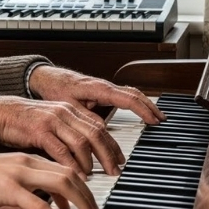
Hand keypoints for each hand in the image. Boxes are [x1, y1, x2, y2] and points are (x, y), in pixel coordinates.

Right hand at [0, 94, 124, 176]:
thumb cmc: (21, 123)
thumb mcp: (48, 126)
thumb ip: (65, 137)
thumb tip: (83, 157)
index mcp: (67, 110)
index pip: (97, 126)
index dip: (111, 144)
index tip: (119, 160)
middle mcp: (62, 113)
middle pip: (94, 134)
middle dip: (107, 156)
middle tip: (114, 173)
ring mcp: (50, 122)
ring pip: (81, 143)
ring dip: (90, 164)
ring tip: (94, 181)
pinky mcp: (37, 133)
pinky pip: (60, 152)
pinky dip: (70, 170)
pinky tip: (73, 182)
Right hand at [0, 152, 97, 208]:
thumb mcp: (2, 187)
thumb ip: (21, 198)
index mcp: (25, 160)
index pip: (61, 168)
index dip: (78, 184)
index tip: (84, 201)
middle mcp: (26, 163)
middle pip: (68, 173)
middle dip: (87, 193)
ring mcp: (19, 174)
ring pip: (62, 183)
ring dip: (80, 201)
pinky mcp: (9, 189)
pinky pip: (40, 205)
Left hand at [29, 66, 165, 125]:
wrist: (47, 78)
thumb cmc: (56, 89)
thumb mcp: (69, 106)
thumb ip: (86, 117)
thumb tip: (101, 130)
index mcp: (99, 88)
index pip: (128, 98)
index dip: (143, 109)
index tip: (154, 120)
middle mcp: (105, 86)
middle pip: (135, 94)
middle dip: (150, 106)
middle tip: (162, 120)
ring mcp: (104, 88)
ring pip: (131, 93)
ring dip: (144, 104)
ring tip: (156, 117)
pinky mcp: (102, 92)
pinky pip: (124, 95)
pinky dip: (135, 103)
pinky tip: (139, 112)